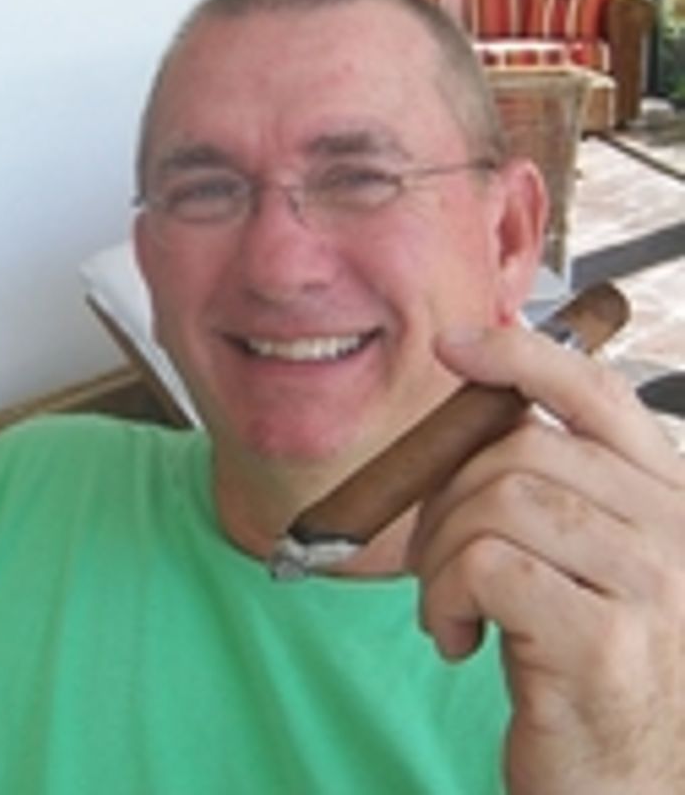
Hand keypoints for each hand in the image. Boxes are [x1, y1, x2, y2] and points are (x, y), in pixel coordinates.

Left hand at [408, 323, 684, 794]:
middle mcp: (677, 531)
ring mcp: (653, 585)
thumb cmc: (588, 670)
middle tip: (434, 555)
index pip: (597, 392)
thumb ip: (556, 489)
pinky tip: (456, 639)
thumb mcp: (584, 563)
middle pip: (523, 447)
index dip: (522, 355)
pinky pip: (485, 564)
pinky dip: (445, 595)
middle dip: (448, 492)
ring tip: (448, 605)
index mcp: (671, 497)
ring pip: (498, 499)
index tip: (456, 343)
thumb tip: (484, 405)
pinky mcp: (607, 641)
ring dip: (442, 551)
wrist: (627, 787)